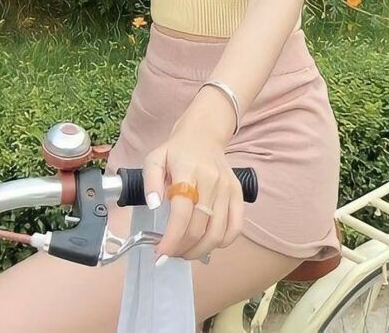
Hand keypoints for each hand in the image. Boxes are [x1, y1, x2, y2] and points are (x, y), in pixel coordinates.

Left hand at [143, 125, 244, 261]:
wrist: (204, 134)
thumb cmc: (177, 151)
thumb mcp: (155, 159)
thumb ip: (150, 181)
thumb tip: (154, 205)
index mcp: (188, 171)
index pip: (182, 213)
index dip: (171, 239)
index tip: (161, 253)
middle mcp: (212, 181)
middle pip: (199, 228)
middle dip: (182, 249)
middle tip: (170, 254)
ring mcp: (227, 188)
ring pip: (217, 233)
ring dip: (200, 251)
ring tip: (185, 252)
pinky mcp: (238, 194)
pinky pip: (236, 227)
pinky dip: (222, 243)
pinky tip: (207, 244)